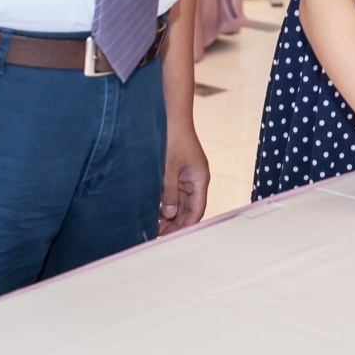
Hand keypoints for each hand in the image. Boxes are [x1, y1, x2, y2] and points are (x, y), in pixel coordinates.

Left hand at [159, 121, 209, 236]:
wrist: (171, 117)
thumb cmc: (172, 140)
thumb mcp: (168, 170)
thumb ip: (170, 194)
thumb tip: (170, 215)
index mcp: (200, 180)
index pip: (197, 210)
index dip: (185, 226)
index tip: (171, 238)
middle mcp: (196, 180)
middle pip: (190, 209)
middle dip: (176, 223)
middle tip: (159, 236)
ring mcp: (187, 176)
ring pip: (182, 202)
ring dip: (171, 215)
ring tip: (155, 227)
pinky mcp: (178, 172)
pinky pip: (175, 193)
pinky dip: (167, 203)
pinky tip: (155, 212)